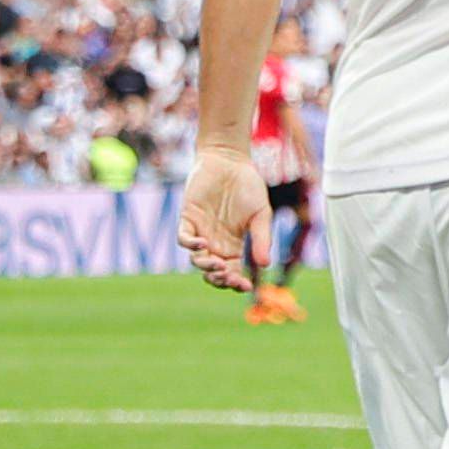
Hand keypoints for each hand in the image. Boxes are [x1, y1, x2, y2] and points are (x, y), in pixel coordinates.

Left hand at [173, 147, 264, 290]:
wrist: (230, 160)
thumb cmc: (248, 185)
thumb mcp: (261, 214)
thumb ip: (262, 238)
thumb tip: (265, 265)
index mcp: (233, 245)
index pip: (232, 272)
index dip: (236, 283)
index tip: (246, 287)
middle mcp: (215, 243)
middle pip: (212, 272)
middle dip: (219, 280)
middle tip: (228, 278)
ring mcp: (200, 231)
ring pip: (197, 259)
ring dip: (206, 266)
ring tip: (218, 264)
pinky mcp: (188, 218)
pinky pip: (184, 239)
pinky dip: (191, 245)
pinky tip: (204, 244)